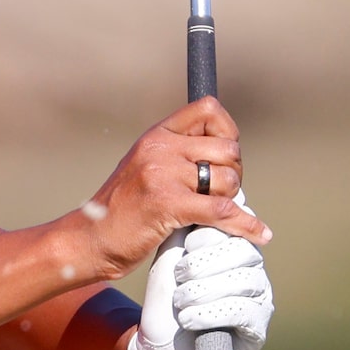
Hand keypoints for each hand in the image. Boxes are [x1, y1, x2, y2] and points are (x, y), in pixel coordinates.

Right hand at [68, 98, 268, 281]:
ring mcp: (162, 175)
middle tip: (220, 193)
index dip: (228, 130)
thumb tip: (229, 159)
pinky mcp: (168, 204)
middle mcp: (159, 148)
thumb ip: (178, 155)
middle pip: (228, 149)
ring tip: (212, 213)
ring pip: (228, 181)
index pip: (208, 110)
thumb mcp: (145, 168)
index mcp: (156, 135)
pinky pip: (222, 211)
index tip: (224, 157)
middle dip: (234, 174)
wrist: (90, 239)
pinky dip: (246, 225)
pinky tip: (259, 234)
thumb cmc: (123, 210)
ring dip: (231, 201)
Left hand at [128, 220, 274, 349]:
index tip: (187, 243)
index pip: (237, 228)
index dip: (212, 233)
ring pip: (243, 281)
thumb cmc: (163, 307)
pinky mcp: (258, 328)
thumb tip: (200, 204)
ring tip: (179, 302)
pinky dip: (210, 313)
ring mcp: (258, 300)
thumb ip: (184, 237)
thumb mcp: (168, 266)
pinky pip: (243, 311)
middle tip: (180, 275)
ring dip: (204, 290)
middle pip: (244, 251)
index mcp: (231, 253)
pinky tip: (188, 319)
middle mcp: (251, 273)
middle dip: (206, 261)